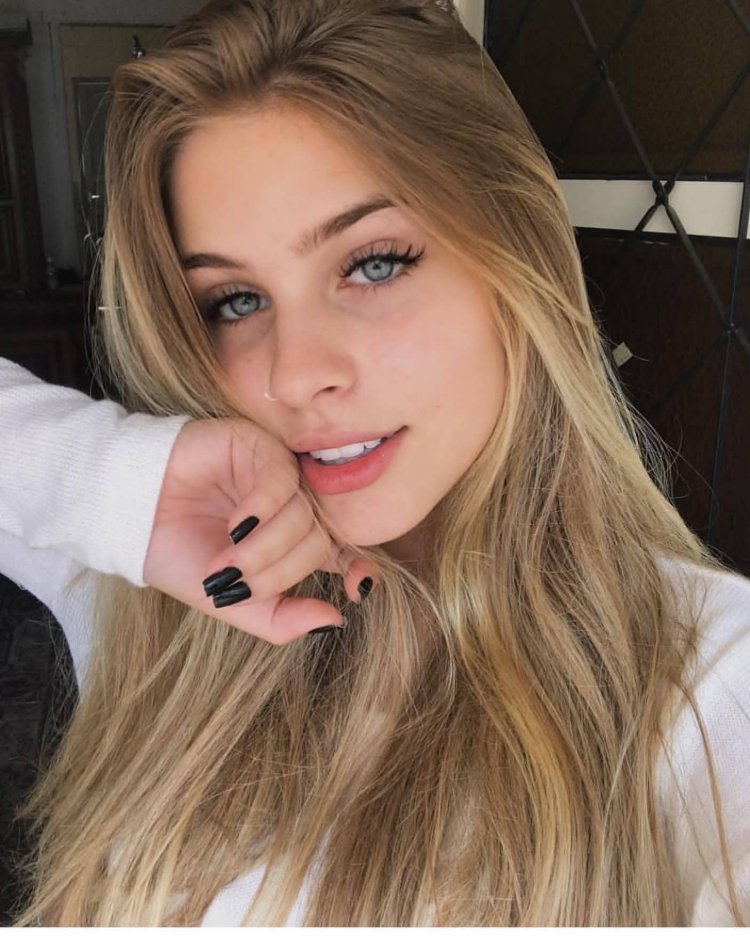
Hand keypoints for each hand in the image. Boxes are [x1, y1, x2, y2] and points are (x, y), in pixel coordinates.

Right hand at [143, 418, 377, 643]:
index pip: (343, 552)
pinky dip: (263, 509)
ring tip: (228, 558)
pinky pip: (281, 479)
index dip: (358, 567)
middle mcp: (292, 508)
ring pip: (303, 515)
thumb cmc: (178, 556)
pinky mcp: (258, 447)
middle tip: (236, 581)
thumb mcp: (230, 601)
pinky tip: (237, 525)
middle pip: (319, 541)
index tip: (355, 589)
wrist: (130, 517)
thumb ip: (280, 618)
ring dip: (266, 547)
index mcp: (291, 542)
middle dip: (280, 570)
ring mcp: (279, 477)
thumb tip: (335, 620)